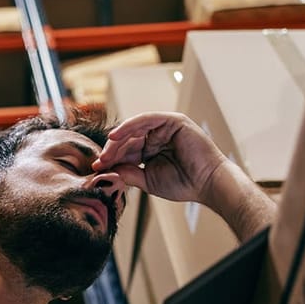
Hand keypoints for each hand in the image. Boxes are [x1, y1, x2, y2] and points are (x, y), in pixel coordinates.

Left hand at [93, 112, 227, 203]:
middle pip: (127, 138)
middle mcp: (157, 136)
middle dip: (111, 150)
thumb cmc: (183, 184)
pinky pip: (146, 119)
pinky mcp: (173, 121)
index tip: (96, 168)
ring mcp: (165, 127)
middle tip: (99, 163)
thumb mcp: (148, 179)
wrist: (207, 184)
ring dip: (117, 140)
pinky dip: (130, 126)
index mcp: (152, 150)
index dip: (111, 158)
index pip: (126, 150)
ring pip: (134, 128)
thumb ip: (128, 173)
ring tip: (105, 154)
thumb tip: (106, 170)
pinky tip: (115, 136)